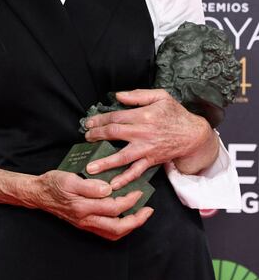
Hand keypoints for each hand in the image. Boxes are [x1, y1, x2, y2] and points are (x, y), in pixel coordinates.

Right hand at [34, 169, 153, 240]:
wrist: (39, 193)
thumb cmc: (54, 183)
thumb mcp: (69, 179)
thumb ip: (89, 186)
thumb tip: (108, 189)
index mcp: (83, 207)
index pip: (113, 207)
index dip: (129, 201)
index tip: (138, 191)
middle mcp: (86, 219)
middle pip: (117, 228)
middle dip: (136, 220)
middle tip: (148, 210)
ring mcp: (85, 224)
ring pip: (113, 233)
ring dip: (129, 226)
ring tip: (139, 215)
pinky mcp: (84, 224)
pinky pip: (106, 232)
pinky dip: (119, 227)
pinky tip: (124, 218)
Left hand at [83, 89, 217, 188]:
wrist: (193, 135)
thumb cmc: (176, 114)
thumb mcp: (160, 96)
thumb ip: (138, 95)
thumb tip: (118, 95)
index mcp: (143, 115)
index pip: (116, 117)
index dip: (100, 119)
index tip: (89, 122)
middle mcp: (143, 133)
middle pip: (114, 134)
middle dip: (96, 136)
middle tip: (85, 138)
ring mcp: (146, 149)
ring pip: (122, 157)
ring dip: (105, 162)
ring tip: (90, 167)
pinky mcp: (151, 161)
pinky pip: (136, 171)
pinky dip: (125, 179)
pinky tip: (113, 184)